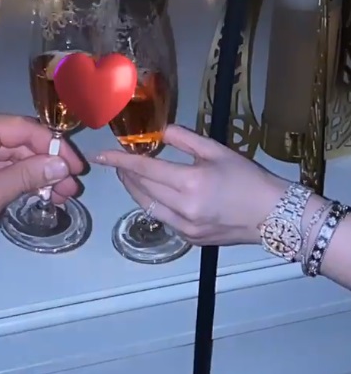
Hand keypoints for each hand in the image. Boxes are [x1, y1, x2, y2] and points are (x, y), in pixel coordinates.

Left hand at [0, 112, 83, 263]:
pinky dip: (14, 176)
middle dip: (47, 163)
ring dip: (33, 172)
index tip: (76, 168)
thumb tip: (62, 165)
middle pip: (18, 139)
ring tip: (60, 195)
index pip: (24, 129)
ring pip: (9, 153)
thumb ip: (26, 177)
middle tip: (71, 188)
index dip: (55, 147)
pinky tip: (35, 191)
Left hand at [93, 125, 288, 246]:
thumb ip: (183, 139)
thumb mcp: (216, 150)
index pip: (143, 170)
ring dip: (135, 190)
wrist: (273, 214)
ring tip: (131, 175)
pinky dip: (152, 204)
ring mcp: (185, 228)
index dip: (119, 161)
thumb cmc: (247, 177)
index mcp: (189, 183)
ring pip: (147, 207)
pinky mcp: (190, 239)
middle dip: (125, 175)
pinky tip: (154, 193)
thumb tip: (158, 134)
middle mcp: (182, 209)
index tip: (100, 155)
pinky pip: (162, 219)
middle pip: (141, 189)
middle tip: (118, 161)